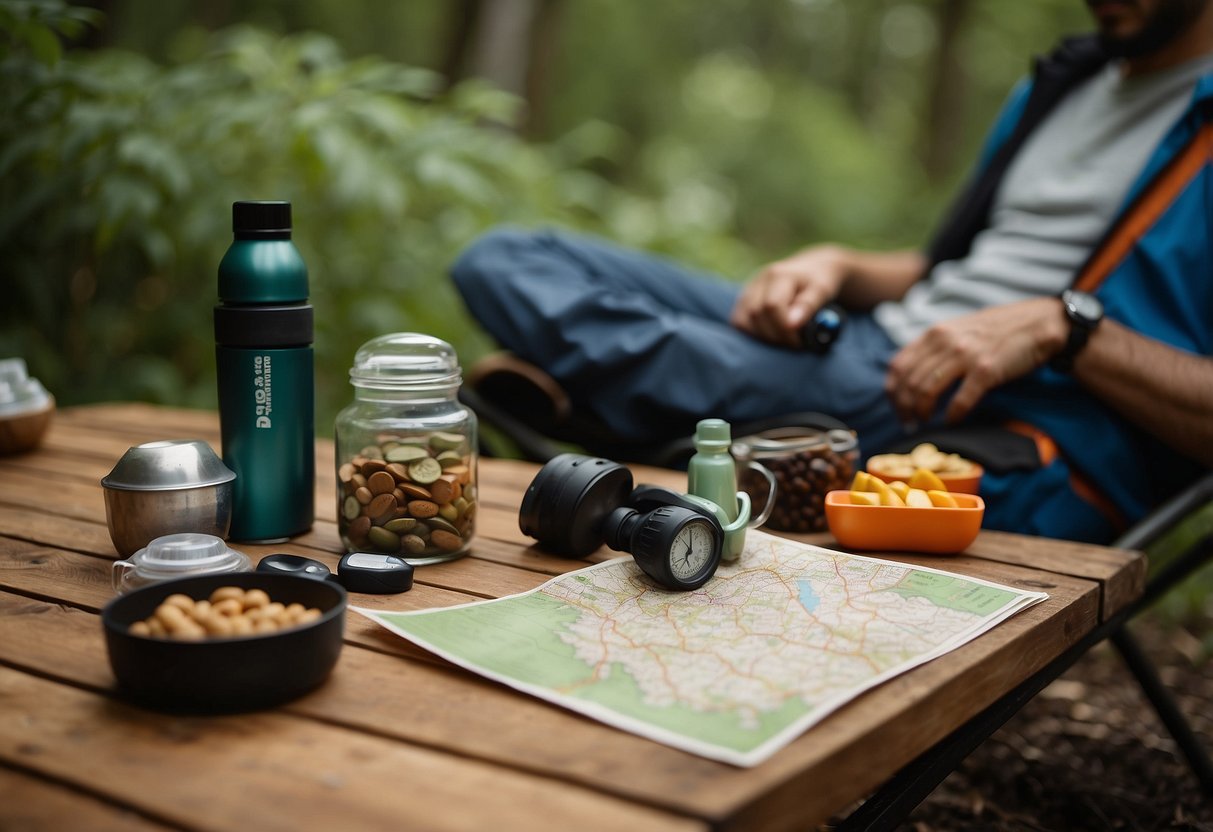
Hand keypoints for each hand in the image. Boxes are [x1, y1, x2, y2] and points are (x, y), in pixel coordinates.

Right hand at [730, 245, 849, 346]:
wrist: (813, 268)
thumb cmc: (820, 281)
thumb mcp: (822, 290)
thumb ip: (807, 305)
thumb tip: (792, 325)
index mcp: (779, 275)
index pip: (771, 305)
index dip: (784, 329)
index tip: (799, 342)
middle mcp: (759, 280)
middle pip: (756, 314)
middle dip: (775, 336)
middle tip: (793, 344)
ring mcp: (748, 290)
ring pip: (742, 320)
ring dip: (762, 337)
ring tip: (783, 340)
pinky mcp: (742, 300)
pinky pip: (738, 322)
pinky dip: (751, 334)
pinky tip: (770, 335)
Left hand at [885, 297, 1068, 423]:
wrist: (1038, 322)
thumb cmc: (998, 330)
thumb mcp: (958, 330)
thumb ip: (935, 347)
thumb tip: (912, 374)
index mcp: (934, 333)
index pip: (897, 366)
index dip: (892, 392)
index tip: (898, 408)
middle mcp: (945, 342)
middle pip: (909, 383)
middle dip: (904, 409)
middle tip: (910, 423)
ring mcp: (965, 356)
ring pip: (926, 392)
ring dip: (922, 413)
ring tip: (926, 423)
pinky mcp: (986, 370)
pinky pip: (959, 401)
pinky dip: (952, 416)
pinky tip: (951, 421)